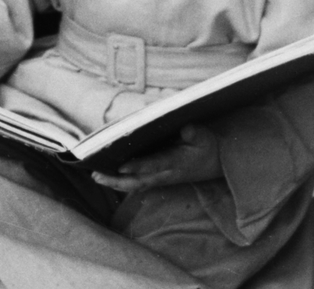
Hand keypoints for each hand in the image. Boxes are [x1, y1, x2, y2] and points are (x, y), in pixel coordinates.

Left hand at [91, 125, 222, 191]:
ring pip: (136, 185)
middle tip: (96, 176)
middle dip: (117, 180)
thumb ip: (195, 133)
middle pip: (139, 181)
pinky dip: (124, 182)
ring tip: (96, 177)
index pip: (155, 165)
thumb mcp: (205, 137)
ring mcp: (163, 178)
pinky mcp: (161, 178)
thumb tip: (185, 128)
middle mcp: (167, 174)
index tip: (122, 166)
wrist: (217, 163)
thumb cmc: (209, 147)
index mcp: (177, 163)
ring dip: (116, 183)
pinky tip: (110, 178)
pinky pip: (139, 183)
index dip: (139, 166)